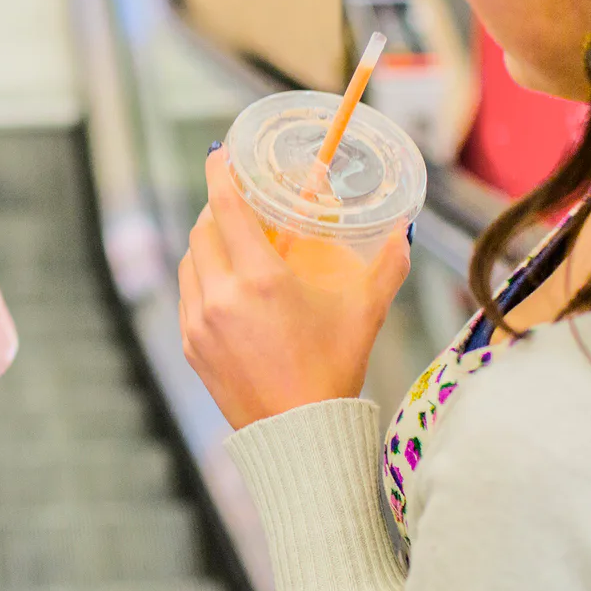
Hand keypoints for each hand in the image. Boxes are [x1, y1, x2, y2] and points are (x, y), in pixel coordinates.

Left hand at [178, 147, 410, 430]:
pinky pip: (187, 295)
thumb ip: (386, 265)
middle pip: (203, 228)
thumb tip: (403, 230)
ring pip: (190, 260)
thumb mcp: (366, 313)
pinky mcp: (191, 346)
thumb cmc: (335, 370)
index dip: (219, 173)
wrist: (301, 435)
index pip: (226, 206)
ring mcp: (199, 322)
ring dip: (207, 243)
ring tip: (233, 241)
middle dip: (217, 208)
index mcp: (261, 279)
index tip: (219, 154)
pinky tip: (225, 283)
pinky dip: (201, 278)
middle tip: (239, 201)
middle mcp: (221, 295)